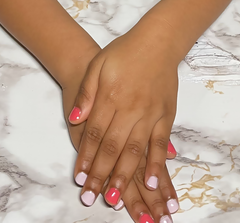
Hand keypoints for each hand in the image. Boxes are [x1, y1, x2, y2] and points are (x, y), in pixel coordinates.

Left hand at [67, 27, 179, 209]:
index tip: (78, 179)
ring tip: (115, 198)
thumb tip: (74, 118)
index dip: (86, 158)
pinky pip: (161, 144)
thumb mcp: (97, 65)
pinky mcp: (166, 115)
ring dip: (125, 177)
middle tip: (91, 196)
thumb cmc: (124, 52)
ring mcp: (150, 113)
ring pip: (135, 151)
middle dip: (100, 175)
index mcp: (110, 96)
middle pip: (112, 148)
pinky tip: (152, 182)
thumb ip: (86, 93)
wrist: (157, 41)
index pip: (94, 134)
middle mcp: (130, 108)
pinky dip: (157, 164)